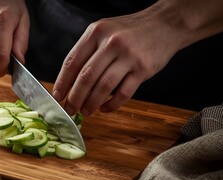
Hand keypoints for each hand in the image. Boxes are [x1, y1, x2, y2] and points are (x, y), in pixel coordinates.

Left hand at [52, 11, 180, 115]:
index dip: (62, 82)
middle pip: (86, 77)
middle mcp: (111, 43)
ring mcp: (128, 56)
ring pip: (104, 86)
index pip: (72, 61)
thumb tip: (69, 82)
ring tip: (86, 112)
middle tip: (70, 109)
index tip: (57, 97)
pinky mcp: (143, 69)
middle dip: (75, 97)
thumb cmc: (130, 32)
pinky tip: (105, 108)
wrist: (165, 24)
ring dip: (91, 103)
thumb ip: (88, 52)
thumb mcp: (104, 32)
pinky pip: (124, 93)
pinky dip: (112, 104)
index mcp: (96, 33)